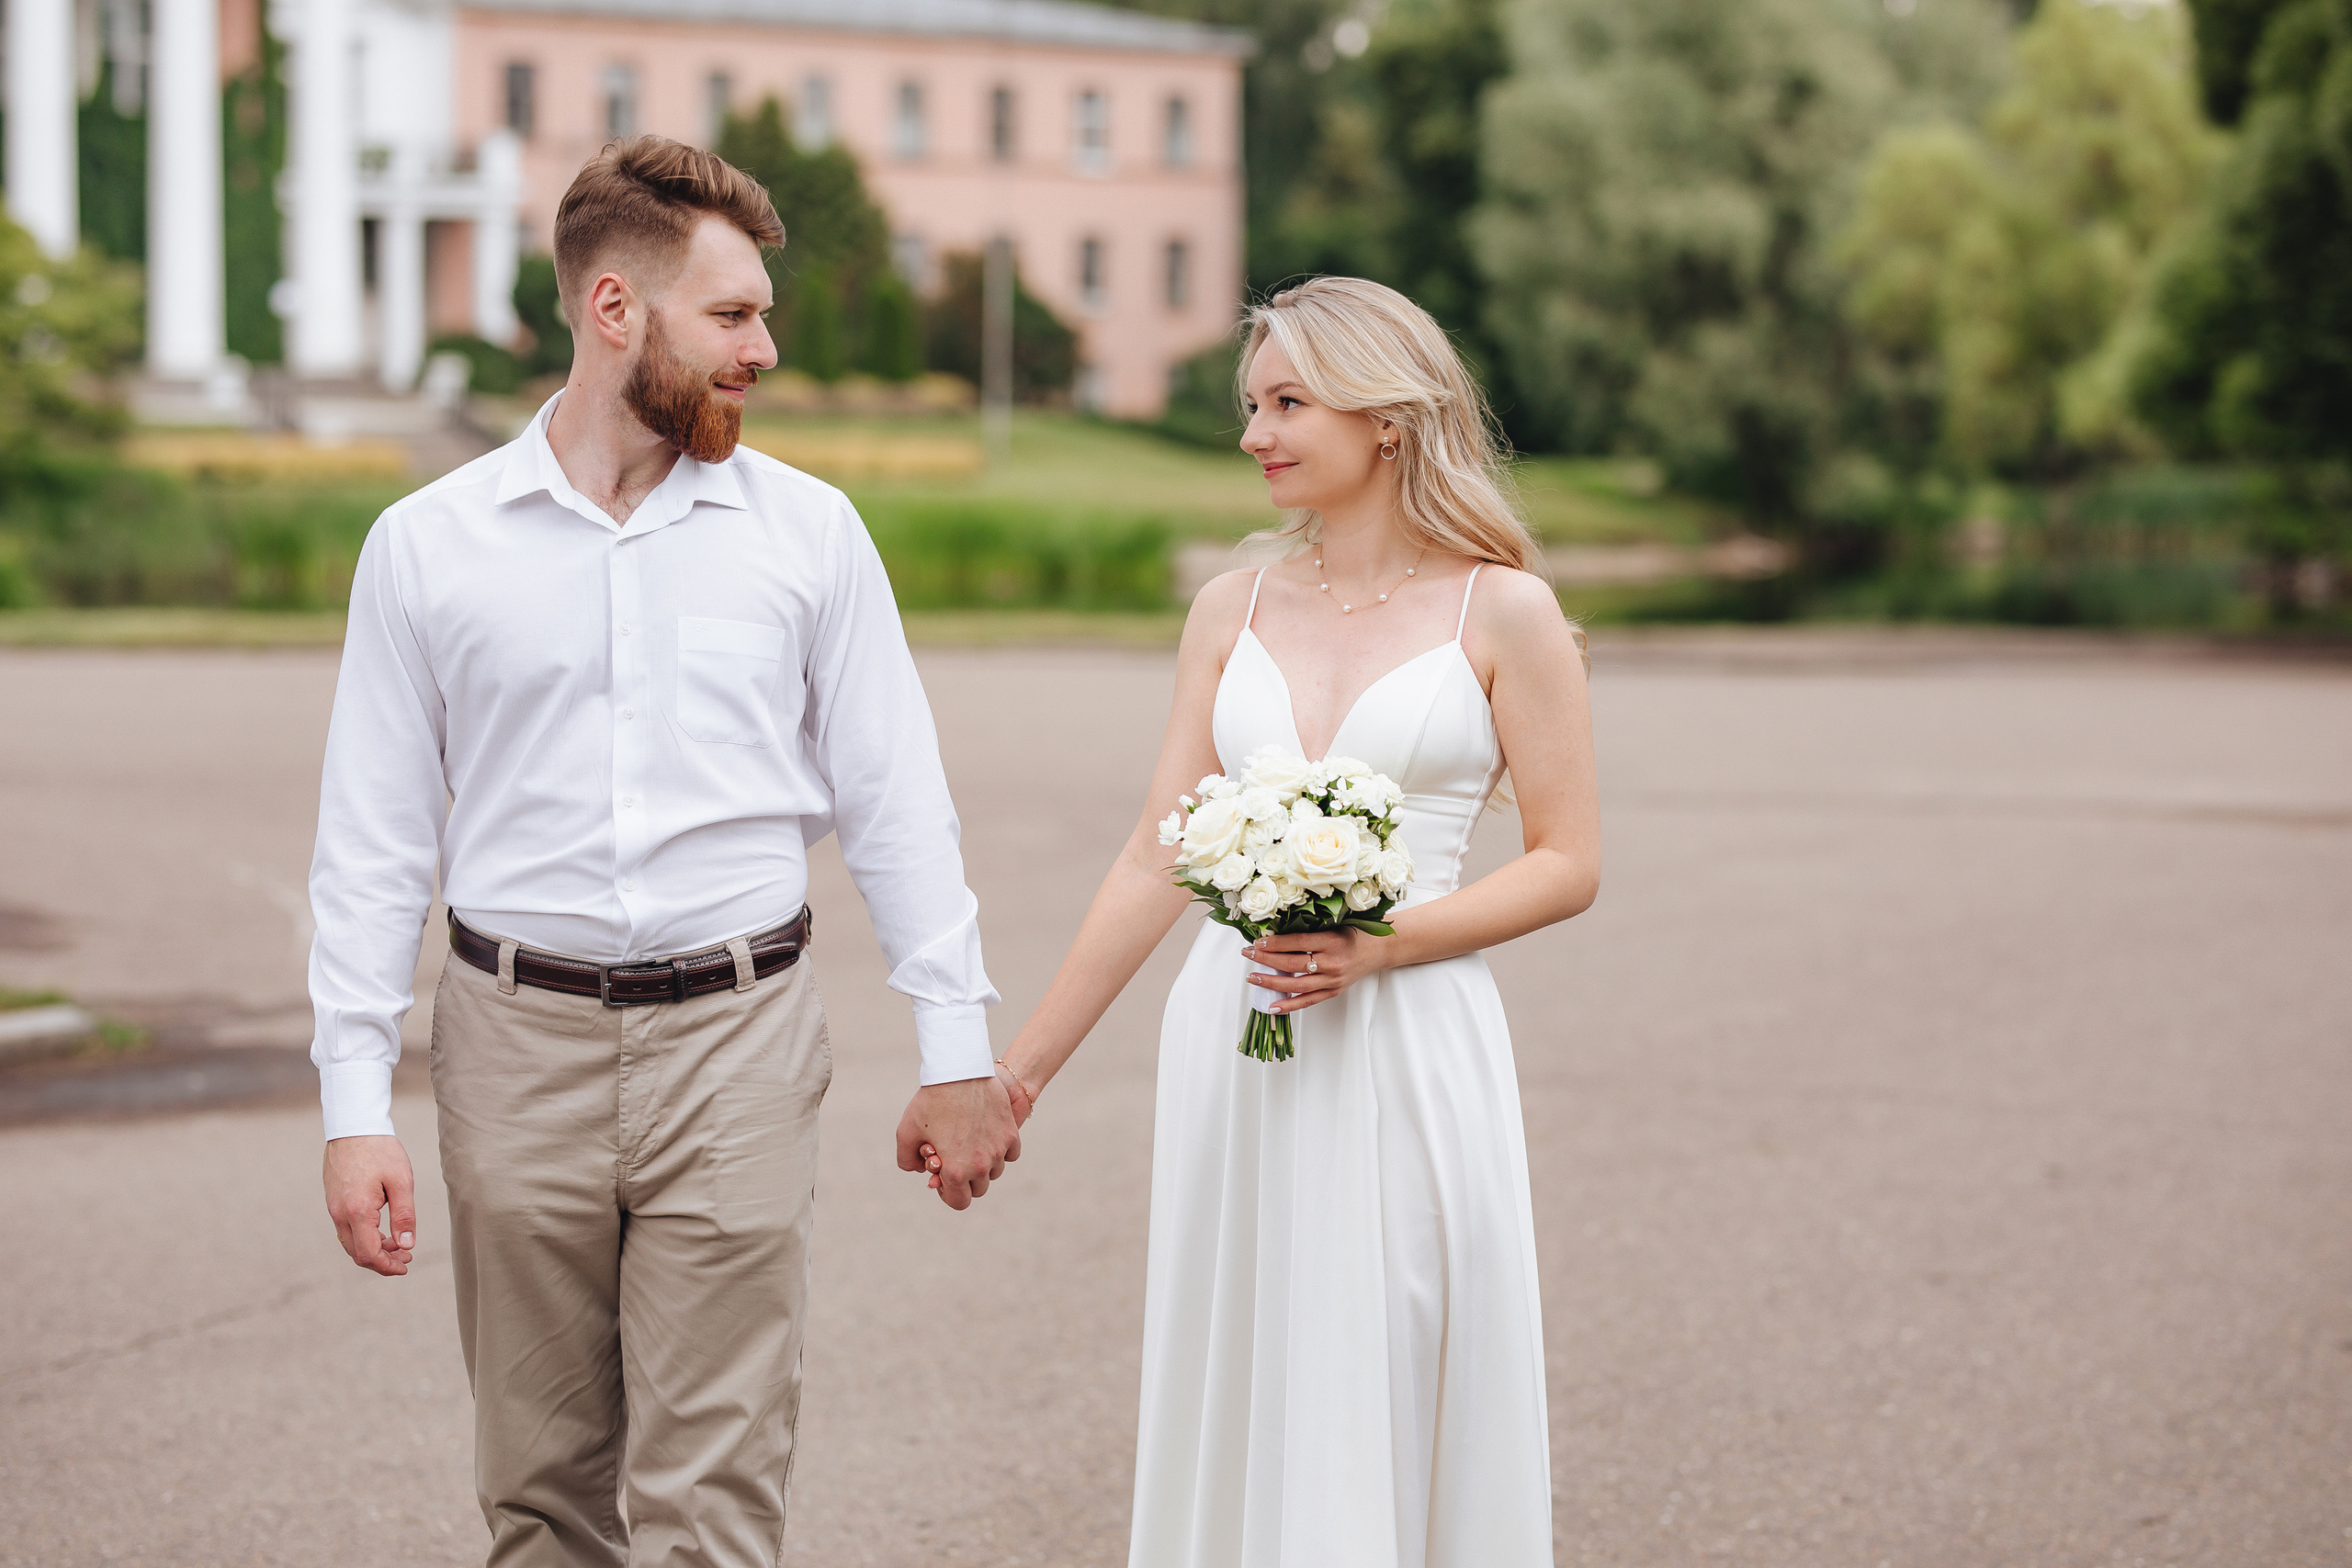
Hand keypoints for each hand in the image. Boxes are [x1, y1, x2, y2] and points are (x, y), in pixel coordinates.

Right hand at [323, 1135, 416, 1276]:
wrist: (353, 1126)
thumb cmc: (380, 1150)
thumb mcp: (401, 1181)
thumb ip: (404, 1215)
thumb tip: (407, 1244)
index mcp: (357, 1211)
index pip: (368, 1253)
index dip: (387, 1266)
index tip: (405, 1266)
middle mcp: (340, 1213)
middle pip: (357, 1253)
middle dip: (382, 1260)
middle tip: (407, 1255)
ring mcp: (333, 1207)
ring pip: (351, 1242)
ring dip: (374, 1248)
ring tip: (399, 1243)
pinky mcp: (333, 1200)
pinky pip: (347, 1229)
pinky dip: (365, 1236)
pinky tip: (383, 1230)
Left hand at [917, 1063, 1034, 1194]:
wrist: (959, 1070)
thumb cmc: (930, 1101)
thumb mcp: (905, 1132)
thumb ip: (906, 1161)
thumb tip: (921, 1171)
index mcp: (955, 1171)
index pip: (959, 1202)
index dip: (948, 1194)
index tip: (942, 1178)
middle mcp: (981, 1165)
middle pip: (978, 1189)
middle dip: (965, 1180)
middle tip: (954, 1159)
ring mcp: (999, 1149)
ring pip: (994, 1172)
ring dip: (982, 1165)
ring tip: (968, 1144)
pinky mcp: (1011, 1133)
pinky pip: (1009, 1154)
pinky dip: (1000, 1150)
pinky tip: (985, 1136)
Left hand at [1243, 928, 1389, 1012]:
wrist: (1377, 950)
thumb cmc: (1353, 934)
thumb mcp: (1333, 925)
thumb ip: (1308, 930)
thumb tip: (1274, 933)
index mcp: (1333, 941)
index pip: (1298, 942)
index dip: (1276, 943)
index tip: (1257, 942)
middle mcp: (1333, 963)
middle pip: (1294, 964)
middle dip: (1267, 960)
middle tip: (1248, 954)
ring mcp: (1333, 980)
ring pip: (1297, 985)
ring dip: (1271, 982)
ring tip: (1252, 978)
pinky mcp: (1333, 992)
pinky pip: (1308, 1001)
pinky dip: (1289, 1005)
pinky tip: (1272, 1006)